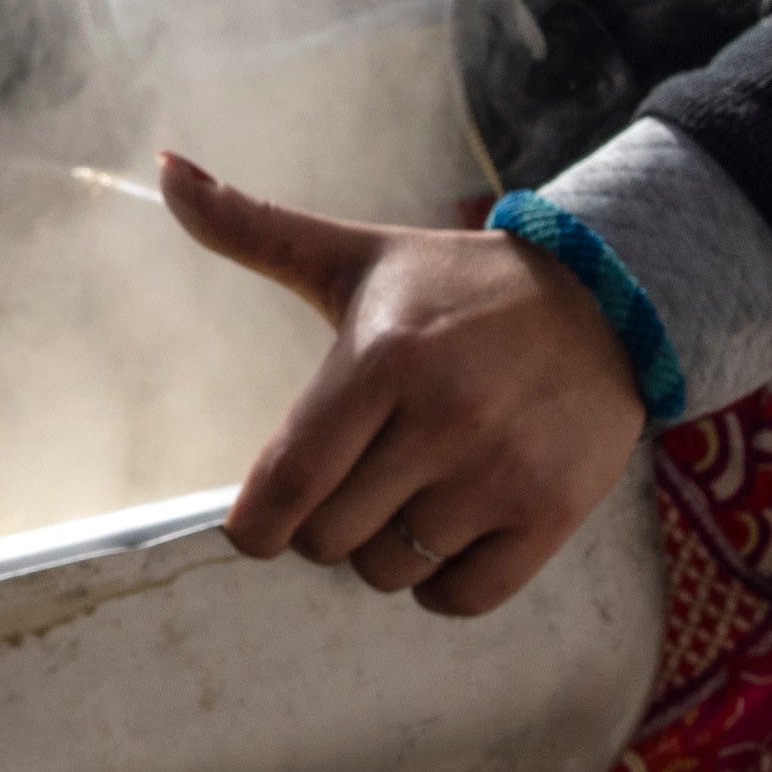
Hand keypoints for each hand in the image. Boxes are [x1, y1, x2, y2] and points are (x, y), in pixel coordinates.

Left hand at [155, 150, 646, 617]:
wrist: (607, 298)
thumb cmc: (458, 287)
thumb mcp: (356, 256)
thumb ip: (253, 227)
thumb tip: (165, 171)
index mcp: (383, 357)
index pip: (287, 484)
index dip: (255, 525)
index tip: (259, 522)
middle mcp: (444, 417)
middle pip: (330, 539)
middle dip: (327, 523)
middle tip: (356, 482)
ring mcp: (503, 470)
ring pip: (392, 570)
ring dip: (386, 549)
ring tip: (412, 493)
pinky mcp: (552, 512)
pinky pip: (460, 600)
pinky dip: (441, 585)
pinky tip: (450, 532)